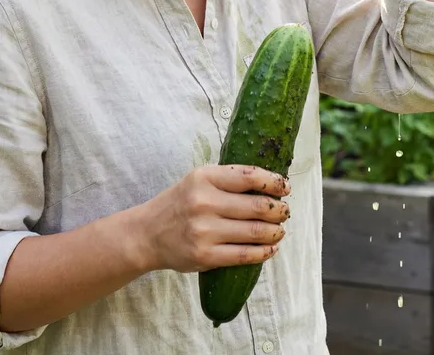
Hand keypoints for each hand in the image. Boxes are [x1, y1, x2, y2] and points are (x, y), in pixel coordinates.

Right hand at [135, 165, 290, 273]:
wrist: (148, 233)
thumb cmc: (180, 203)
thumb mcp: (198, 179)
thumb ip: (228, 178)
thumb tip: (268, 182)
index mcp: (204, 177)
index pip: (249, 176)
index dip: (273, 182)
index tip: (285, 187)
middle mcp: (204, 202)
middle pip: (257, 206)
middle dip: (279, 210)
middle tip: (285, 211)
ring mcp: (204, 231)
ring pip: (254, 232)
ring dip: (275, 232)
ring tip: (280, 230)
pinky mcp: (205, 256)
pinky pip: (243, 255)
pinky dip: (263, 252)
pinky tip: (270, 248)